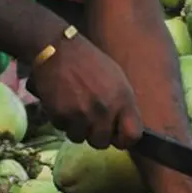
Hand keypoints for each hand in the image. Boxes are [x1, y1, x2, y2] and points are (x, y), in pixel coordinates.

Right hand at [27, 35, 142, 149]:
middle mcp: (105, 109)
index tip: (117, 137)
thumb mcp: (117, 78)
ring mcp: (83, 114)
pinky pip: (62, 129)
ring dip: (76, 129)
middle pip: (103, 143)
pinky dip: (61, 121)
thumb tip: (123, 130)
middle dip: (95, 135)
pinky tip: (62, 104)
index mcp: (123, 99)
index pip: (132, 135)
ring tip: (74, 110)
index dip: (124, 140)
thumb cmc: (90, 62)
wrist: (58, 49)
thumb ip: (122, 105)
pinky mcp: (62, 115)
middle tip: (89, 121)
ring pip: (80, 138)